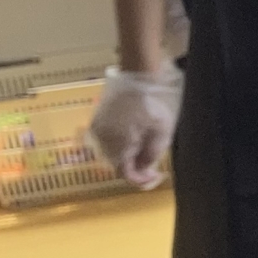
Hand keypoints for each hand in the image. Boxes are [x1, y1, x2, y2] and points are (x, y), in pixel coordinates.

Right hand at [88, 66, 179, 188]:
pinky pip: (109, 142)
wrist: (136, 77)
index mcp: (117, 145)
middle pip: (117, 165)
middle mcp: (102, 141)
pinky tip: (136, 140)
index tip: (156, 178)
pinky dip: (122, 146)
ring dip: (129, 158)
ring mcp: (97, 131)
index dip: (141, 181)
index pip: (125, 174)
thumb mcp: (161, 133)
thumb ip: (152, 155)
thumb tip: (145, 169)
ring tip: (147, 152)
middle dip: (136, 169)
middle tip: (153, 168)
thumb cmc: (152, 104)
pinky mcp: (97, 122)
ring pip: (113, 154)